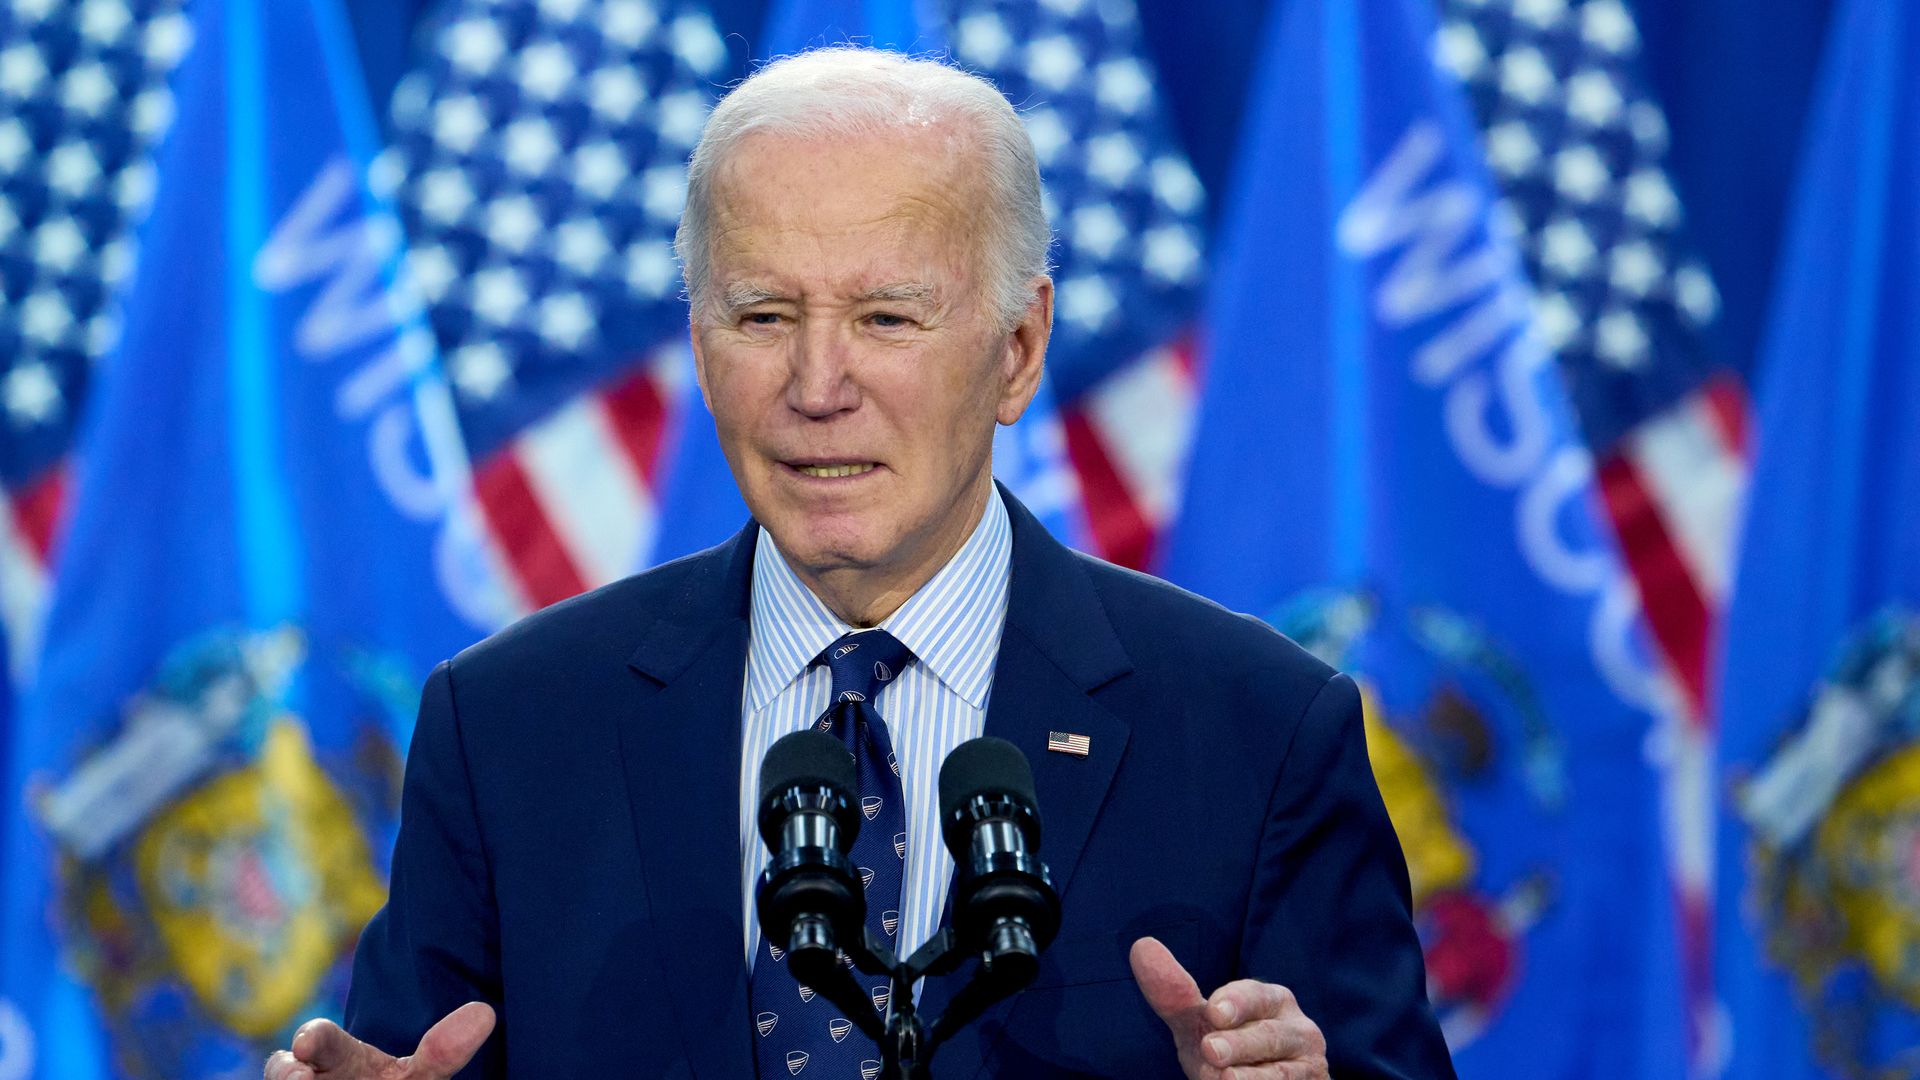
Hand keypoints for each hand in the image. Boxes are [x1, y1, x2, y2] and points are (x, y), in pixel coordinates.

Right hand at [263, 1002, 494, 1079]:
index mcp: (339, 1059)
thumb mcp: (418, 1077)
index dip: (313, 1040)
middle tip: (298, 1074)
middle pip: (284, 1070)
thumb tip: (486, 1012)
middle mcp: (308, 1078)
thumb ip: (443, 1053)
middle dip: (286, 1070)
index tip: (306, 1045)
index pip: (321, 1043)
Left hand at [1130, 937, 1328, 1079]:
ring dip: (1253, 1077)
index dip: (1236, 1003)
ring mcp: (1307, 1066)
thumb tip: (1141, 946)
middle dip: (1239, 1043)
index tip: (1213, 1012)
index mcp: (1272, 1001)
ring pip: (1282, 1072)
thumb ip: (1174, 994)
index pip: (1256, 997)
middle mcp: (1298, 1029)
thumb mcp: (1200, 1025)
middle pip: (1270, 1035)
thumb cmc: (1230, 1049)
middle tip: (1210, 1050)